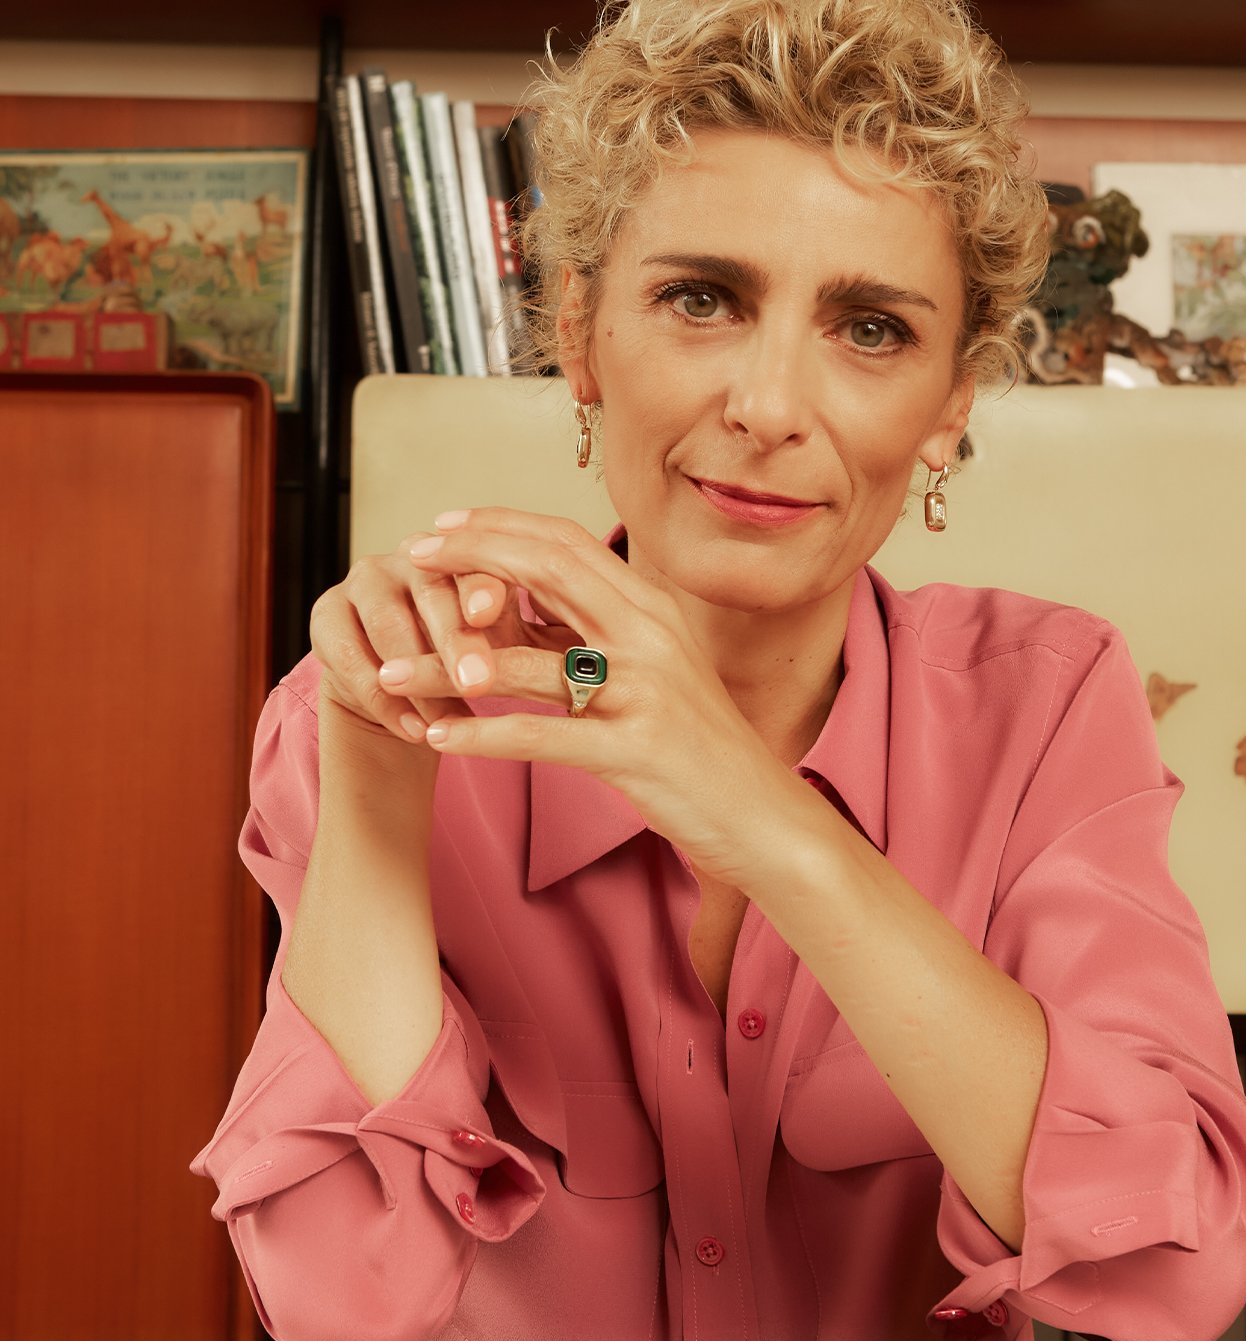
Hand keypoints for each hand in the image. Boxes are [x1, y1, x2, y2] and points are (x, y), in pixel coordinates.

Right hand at [307, 530, 578, 745]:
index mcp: (466, 552)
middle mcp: (412, 556)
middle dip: (454, 638)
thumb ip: (536, 641)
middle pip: (430, 588)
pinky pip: (350, 656)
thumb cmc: (477, 671)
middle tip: (477, 681)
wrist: (409, 704)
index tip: (493, 612)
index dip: (482, 582)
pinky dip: (384, 699)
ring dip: (418, 676)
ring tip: (445, 720)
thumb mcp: (512, 655)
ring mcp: (365, 580)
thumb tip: (589, 655)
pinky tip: (413, 730)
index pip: (476, 557)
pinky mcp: (327, 614)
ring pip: (388, 623)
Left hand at [387, 507, 795, 883]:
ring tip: (388, 675)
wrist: (762, 815)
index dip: (499, 527)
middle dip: (467, 560)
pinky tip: (437, 740)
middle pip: (545, 572)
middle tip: (408, 561)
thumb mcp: (655, 671)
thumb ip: (596, 635)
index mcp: (653, 610)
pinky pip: (540, 736)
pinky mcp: (633, 751)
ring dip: (445, 666)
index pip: (567, 542)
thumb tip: (525, 603)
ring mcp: (643, 691)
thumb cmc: (700, 746)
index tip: (442, 526)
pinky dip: (481, 736)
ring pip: (523, 663)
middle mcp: (650, 636)